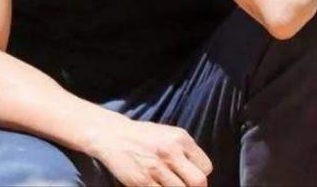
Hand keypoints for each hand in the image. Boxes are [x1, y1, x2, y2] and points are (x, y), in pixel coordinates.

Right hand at [89, 116, 211, 186]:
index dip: (199, 175)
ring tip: (165, 183)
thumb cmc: (141, 136)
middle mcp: (170, 151)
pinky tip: (154, 185)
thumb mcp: (167, 134)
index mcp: (180, 138)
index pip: (206, 167)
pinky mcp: (142, 182)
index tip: (188, 176)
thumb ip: (185, 152)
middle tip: (182, 185)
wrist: (111, 135)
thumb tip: (200, 174)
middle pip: (199, 182)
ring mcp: (156, 168)